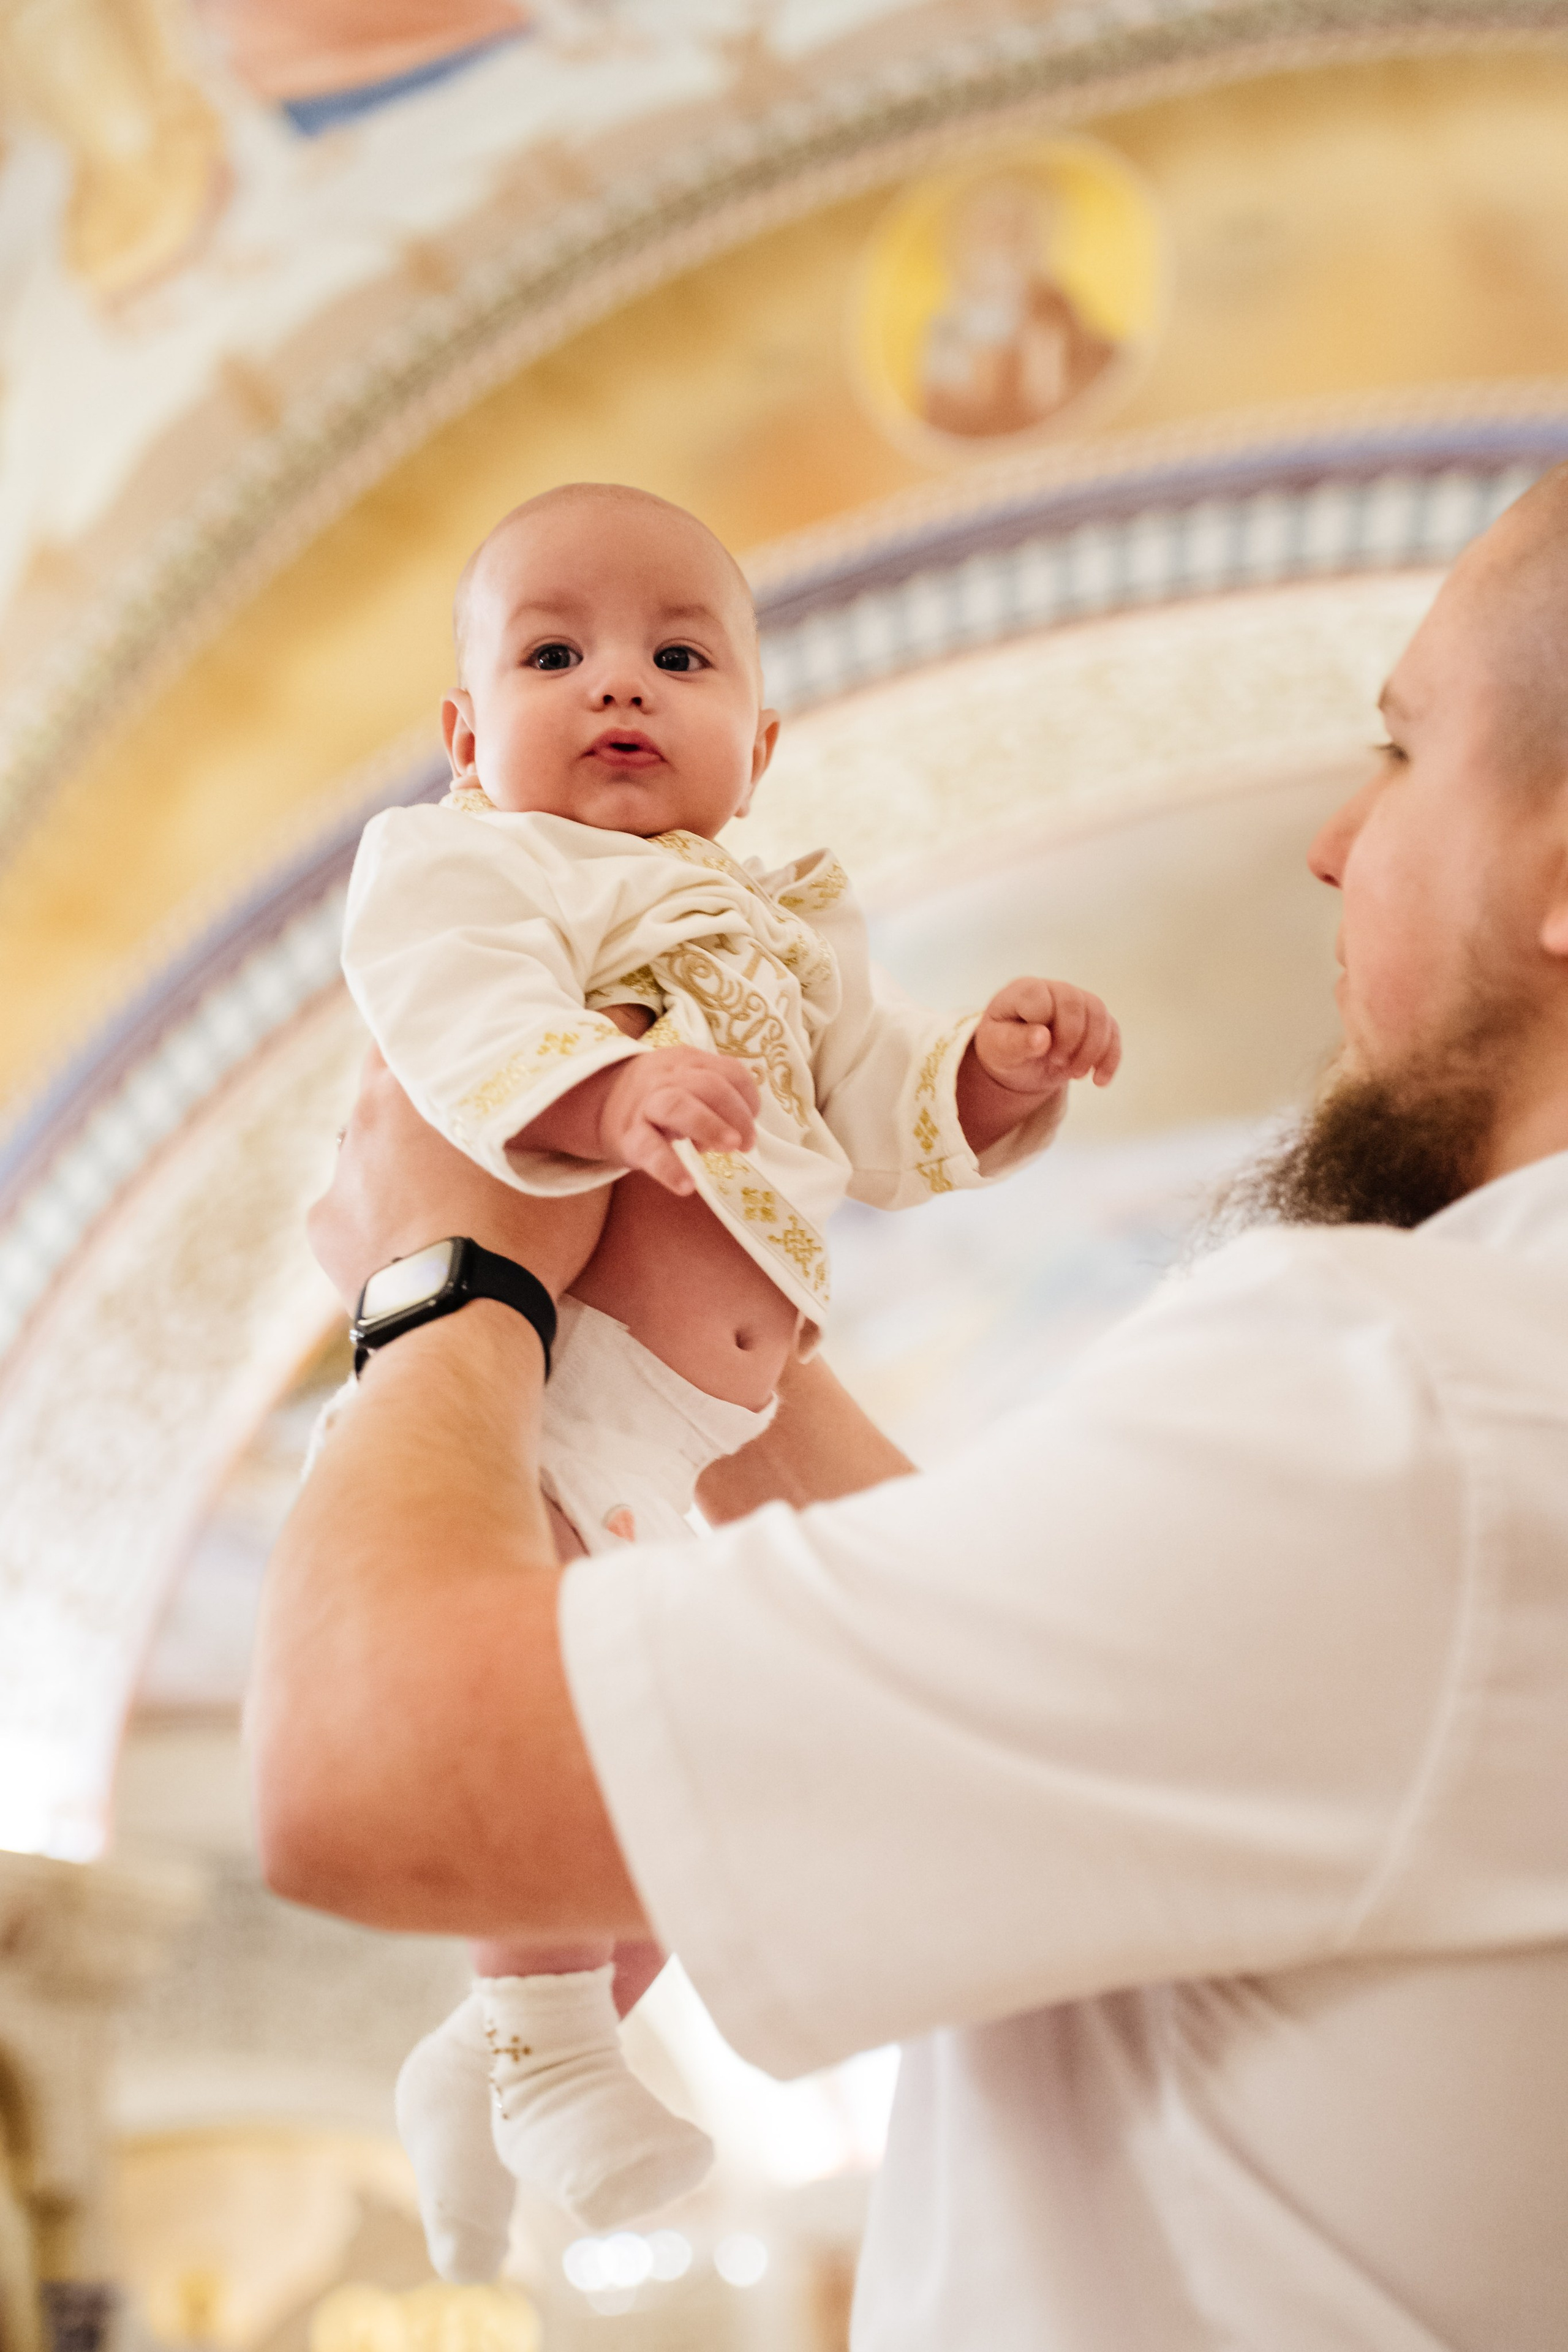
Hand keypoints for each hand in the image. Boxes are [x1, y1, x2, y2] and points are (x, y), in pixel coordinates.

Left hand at [309, 1047, 610, 1307]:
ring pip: (370, 1150)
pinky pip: (353, 1209)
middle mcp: (363, 1117)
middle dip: (419, 1102)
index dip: (445, 1045)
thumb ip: (581, 1096)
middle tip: (461, 1130)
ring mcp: (339, 1174)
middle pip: (388, 1087)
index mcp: (416, 1085)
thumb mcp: (573, 1159)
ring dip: (399, 1162)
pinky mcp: (326, 1227)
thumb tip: (629, 1027)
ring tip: (444, 1199)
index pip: (418, 1034)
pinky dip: (380, 1218)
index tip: (468, 1061)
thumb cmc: (525, 1235)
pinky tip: (416, 1240)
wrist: (465, 1322)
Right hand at [596, 1047, 759, 1195]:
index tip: (752, 1123)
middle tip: (746, 1143)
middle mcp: (667, 1076)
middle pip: (708, 1084)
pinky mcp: (629, 1136)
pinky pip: (650, 1149)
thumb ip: (716, 1098)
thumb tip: (744, 1132)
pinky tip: (687, 1185)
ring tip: (729, 1148)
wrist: (600, 1101)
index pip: (729, 1071)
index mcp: (688, 1061)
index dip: (748, 1098)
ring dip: (710, 1126)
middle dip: (736, 1113)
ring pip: (678, 1105)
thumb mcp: (685, 1083)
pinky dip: (670, 1168)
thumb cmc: (657, 1097)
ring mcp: (646, 1104)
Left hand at [973, 977, 1121, 1096]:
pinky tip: (1099, 1081)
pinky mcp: (1095, 1020)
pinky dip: (1109, 1059)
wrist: (1020, 1061)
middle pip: (1076, 1004)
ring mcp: (1078, 1001)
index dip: (1044, 1029)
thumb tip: (1042, 1038)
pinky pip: (1113, 1032)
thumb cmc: (1003, 1049)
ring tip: (1074, 1074)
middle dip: (1071, 1040)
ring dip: (1091, 1051)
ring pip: (1100, 1016)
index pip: (1042, 999)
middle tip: (1057, 1064)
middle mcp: (1054, 989)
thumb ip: (1014, 1042)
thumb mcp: (998, 1050)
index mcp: (1024, 991)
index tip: (1039, 1052)